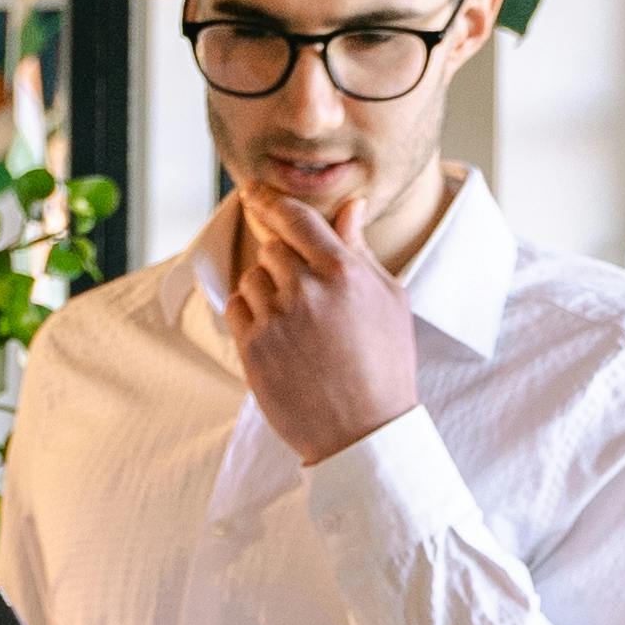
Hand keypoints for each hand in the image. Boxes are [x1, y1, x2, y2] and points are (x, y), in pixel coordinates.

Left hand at [224, 190, 425, 467]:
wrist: (363, 431)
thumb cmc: (385, 364)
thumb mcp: (389, 300)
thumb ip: (360, 249)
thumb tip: (350, 206)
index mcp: (344, 271)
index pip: (297, 218)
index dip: (271, 201)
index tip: (254, 193)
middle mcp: (307, 289)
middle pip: (272, 246)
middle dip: (283, 260)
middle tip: (302, 291)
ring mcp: (277, 319)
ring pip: (253, 277)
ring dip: (267, 289)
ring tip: (297, 322)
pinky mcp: (253, 347)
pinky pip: (236, 307)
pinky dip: (248, 312)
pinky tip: (276, 334)